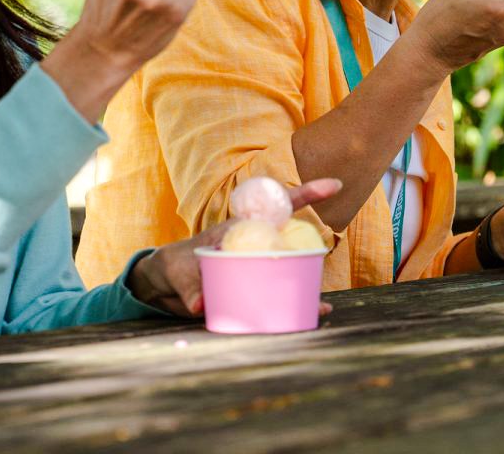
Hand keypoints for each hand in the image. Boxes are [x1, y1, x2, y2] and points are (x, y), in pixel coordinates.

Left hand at [126, 178, 341, 315]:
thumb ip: (190, 288)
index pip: (278, 206)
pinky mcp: (255, 287)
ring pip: (290, 272)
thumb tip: (199, 306)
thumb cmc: (177, 265)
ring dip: (307, 288)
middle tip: (324, 254)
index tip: (335, 185)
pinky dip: (295, 306)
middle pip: (292, 242)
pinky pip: (280, 294)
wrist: (168, 282)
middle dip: (313, 249)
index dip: (308, 194)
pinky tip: (308, 318)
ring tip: (321, 306)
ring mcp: (258, 266)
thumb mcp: (180, 274)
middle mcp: (256, 244)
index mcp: (242, 229)